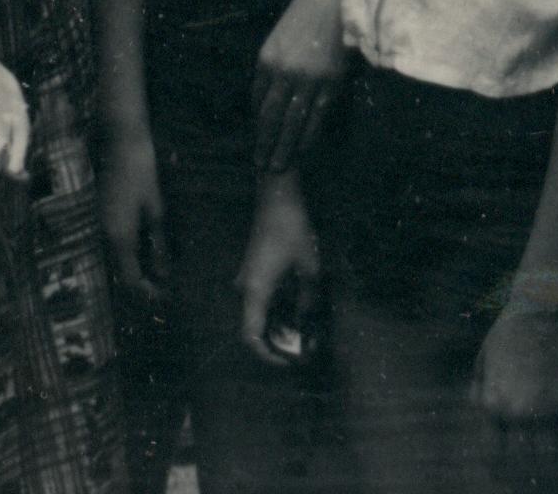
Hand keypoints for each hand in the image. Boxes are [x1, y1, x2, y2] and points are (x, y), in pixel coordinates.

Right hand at [101, 127, 166, 301]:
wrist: (121, 144)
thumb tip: (163, 273)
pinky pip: (116, 244)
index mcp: (120, 237)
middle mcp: (106, 235)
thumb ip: (158, 244)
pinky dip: (131, 254)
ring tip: (159, 272)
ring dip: (136, 270)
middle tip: (164, 288)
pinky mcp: (103, 216)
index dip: (147, 293)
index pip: (130, 279)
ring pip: (117, 259)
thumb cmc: (142, 173)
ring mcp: (101, 225)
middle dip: (142, 285)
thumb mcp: (156, 210)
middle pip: (121, 273)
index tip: (165, 298)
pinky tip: (147, 250)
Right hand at [237, 177, 320, 365]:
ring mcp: (247, 278)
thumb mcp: (309, 267)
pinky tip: (297, 309)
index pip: (251, 335)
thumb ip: (309, 300)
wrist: (276, 195)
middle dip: (278, 341)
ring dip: (278, 325)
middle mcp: (245, 288)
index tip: (289, 361)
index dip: (267, 355)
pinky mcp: (253, 269)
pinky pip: (261, 298)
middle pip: (255, 326)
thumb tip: (311, 326)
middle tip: (303, 348)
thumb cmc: (292, 229)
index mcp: (255, 291)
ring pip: (258, 312)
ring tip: (304, 330)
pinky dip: (276, 309)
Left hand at [252, 0, 348, 170]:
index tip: (257, 140)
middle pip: (270, 117)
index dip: (257, 123)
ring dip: (284, 147)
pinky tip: (303, 149)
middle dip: (264, 143)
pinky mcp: (330, 82)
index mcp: (266, 58)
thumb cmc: (308, 12)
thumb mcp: (280, 36)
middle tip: (259, 166)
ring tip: (278, 167)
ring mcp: (307, 78)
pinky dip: (308, 135)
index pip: (257, 100)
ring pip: (292, 122)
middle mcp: (283, 71)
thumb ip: (274, 65)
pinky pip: (316, 115)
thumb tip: (269, 95)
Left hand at [470, 307, 557, 462]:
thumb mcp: (482, 359)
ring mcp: (544, 409)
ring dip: (550, 446)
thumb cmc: (507, 333)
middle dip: (527, 450)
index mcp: (493, 405)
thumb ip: (479, 389)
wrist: (539, 312)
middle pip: (523, 454)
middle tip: (532, 443)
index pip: (495, 450)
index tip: (509, 445)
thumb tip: (481, 407)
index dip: (501, 452)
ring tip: (552, 439)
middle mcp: (517, 413)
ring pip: (549, 450)